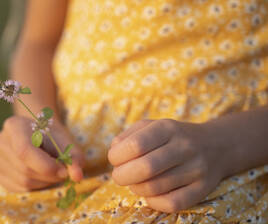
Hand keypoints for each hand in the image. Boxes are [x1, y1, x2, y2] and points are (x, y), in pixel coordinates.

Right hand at [0, 115, 83, 191]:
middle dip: (49, 175)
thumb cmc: (54, 137)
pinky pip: (18, 189)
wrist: (39, 135)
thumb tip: (77, 175)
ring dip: (44, 182)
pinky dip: (35, 187)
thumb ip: (75, 157)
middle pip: (25, 169)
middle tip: (63, 172)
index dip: (46, 166)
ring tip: (52, 171)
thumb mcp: (67, 142)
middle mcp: (0, 141)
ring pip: (23, 182)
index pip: (24, 151)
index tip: (64, 171)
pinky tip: (41, 176)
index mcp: (14, 126)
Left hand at [108, 119, 227, 212]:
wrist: (216, 145)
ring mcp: (196, 168)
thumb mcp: (151, 126)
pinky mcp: (203, 188)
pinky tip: (149, 194)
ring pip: (155, 188)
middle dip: (122, 176)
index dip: (117, 157)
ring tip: (135, 182)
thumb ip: (128, 136)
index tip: (114, 159)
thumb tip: (114, 151)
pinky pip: (172, 203)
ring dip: (136, 188)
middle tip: (119, 176)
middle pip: (145, 168)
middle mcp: (184, 146)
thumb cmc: (172, 137)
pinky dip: (153, 202)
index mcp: (167, 127)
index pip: (135, 145)